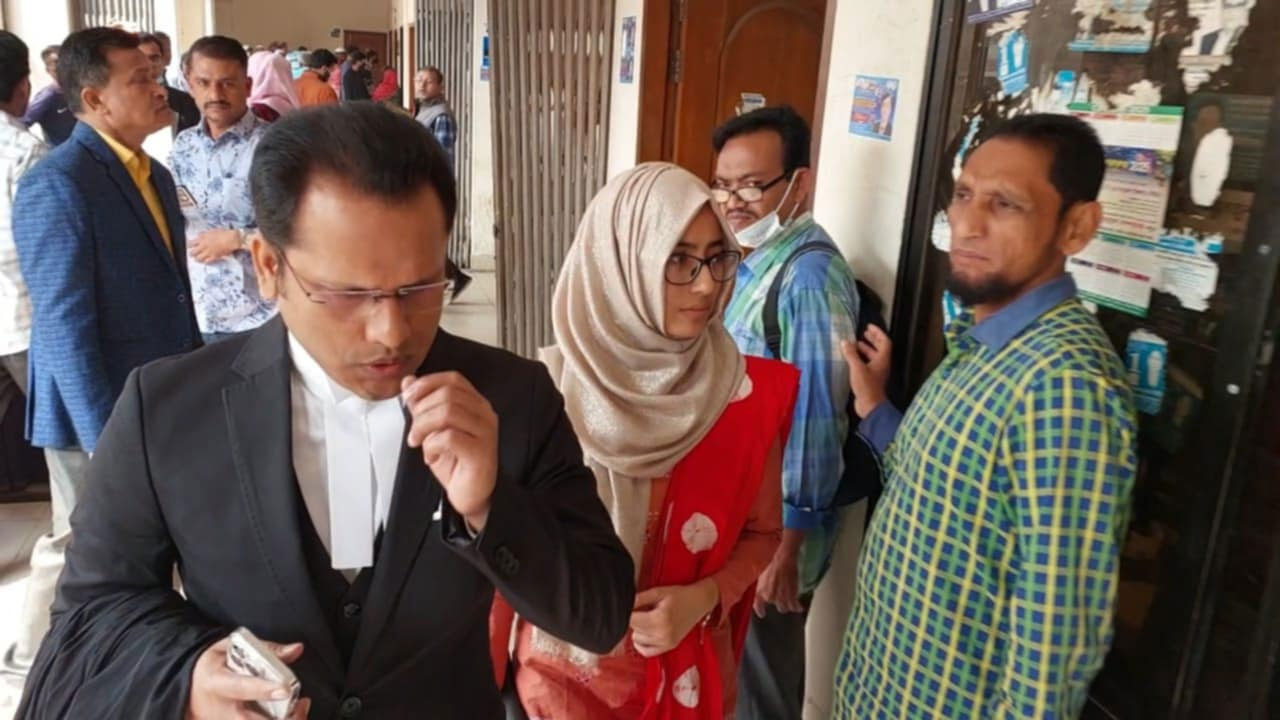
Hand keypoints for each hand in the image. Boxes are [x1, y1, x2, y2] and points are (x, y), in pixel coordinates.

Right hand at [186, 636, 310, 719]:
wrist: (189, 688)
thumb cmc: (212, 666)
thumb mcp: (230, 648)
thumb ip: (266, 649)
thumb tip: (296, 649)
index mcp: (215, 682)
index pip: (241, 688)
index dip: (264, 690)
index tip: (285, 689)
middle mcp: (221, 710)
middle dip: (282, 718)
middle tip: (300, 703)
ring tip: (300, 708)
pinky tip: (290, 715)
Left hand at [189, 229, 242, 263]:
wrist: (231, 239)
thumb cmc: (222, 233)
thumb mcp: (211, 231)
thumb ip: (204, 234)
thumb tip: (198, 235)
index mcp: (202, 239)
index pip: (190, 243)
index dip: (189, 245)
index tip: (189, 246)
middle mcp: (203, 246)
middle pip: (193, 252)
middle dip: (192, 253)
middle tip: (192, 254)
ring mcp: (209, 252)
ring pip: (198, 258)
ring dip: (197, 258)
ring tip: (198, 258)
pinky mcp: (214, 257)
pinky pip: (207, 261)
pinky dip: (205, 261)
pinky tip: (205, 261)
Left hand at [402, 372, 498, 531]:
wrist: (471, 494)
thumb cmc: (456, 463)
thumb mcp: (433, 430)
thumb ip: (423, 406)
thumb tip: (408, 382)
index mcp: (475, 404)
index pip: (453, 379)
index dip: (427, 383)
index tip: (408, 397)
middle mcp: (484, 414)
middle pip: (448, 394)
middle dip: (421, 409)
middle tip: (413, 428)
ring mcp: (485, 432)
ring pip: (448, 412)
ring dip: (423, 426)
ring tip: (417, 441)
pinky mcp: (481, 452)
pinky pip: (450, 437)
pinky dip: (432, 446)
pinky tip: (430, 457)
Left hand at [630, 580, 719, 657]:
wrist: (699, 602)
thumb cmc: (680, 595)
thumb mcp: (658, 592)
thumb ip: (638, 598)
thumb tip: (622, 604)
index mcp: (660, 619)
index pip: (631, 620)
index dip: (628, 611)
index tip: (632, 605)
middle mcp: (663, 634)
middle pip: (633, 629)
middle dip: (635, 618)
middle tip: (645, 609)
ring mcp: (666, 643)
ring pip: (637, 639)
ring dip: (640, 629)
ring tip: (650, 618)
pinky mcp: (669, 647)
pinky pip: (646, 651)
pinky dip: (642, 642)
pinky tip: (647, 632)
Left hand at [755, 541, 801, 616]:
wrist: (783, 560)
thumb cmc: (772, 565)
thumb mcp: (762, 576)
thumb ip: (762, 587)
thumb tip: (763, 593)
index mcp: (760, 591)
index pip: (758, 605)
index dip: (760, 611)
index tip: (762, 614)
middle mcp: (769, 596)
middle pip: (776, 606)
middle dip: (779, 602)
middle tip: (783, 597)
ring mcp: (780, 597)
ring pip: (785, 608)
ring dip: (788, 605)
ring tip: (791, 602)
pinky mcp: (791, 596)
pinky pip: (794, 606)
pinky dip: (797, 607)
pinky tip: (799, 607)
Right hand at [841, 325, 891, 418]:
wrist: (870, 405)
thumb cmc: (866, 385)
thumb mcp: (857, 367)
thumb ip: (851, 354)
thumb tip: (845, 342)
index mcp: (882, 359)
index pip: (884, 342)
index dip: (877, 333)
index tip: (868, 327)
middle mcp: (881, 365)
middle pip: (879, 349)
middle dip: (872, 340)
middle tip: (863, 333)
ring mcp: (876, 373)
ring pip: (873, 357)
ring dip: (865, 350)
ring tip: (855, 345)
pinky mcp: (870, 379)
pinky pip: (867, 365)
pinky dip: (860, 359)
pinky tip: (851, 359)